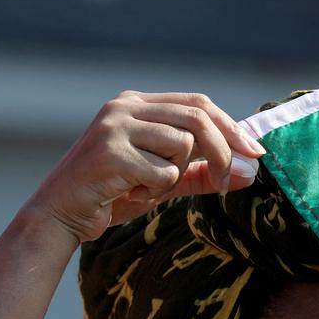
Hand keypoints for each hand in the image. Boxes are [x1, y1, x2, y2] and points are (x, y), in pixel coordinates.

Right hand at [23, 91, 266, 242]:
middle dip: (222, 153)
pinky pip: (163, 172)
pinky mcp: (109, 151)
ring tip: (145, 187)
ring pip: (182, 146)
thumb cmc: (115, 194)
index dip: (232, 127)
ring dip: (174, 177)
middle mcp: (125, 106)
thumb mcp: (167, 180)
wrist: (62, 215)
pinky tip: (129, 194)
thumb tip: (251, 171)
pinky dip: (155, 191)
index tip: (255, 152)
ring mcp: (115, 125)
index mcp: (138, 103)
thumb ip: (205, 173)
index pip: (198, 103)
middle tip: (226, 183)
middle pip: (198, 118)